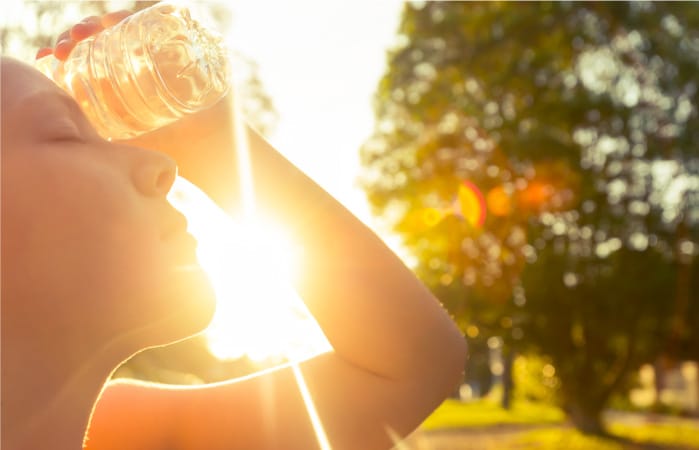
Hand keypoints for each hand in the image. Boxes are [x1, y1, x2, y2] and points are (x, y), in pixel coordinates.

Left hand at [36, 9, 238, 210]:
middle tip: (65, 47)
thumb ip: (97, 142)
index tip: (47, 59)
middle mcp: (139, 63)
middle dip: (78, 36)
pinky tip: (124, 19)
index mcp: (121, 82)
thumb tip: (62, 140)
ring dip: (104, 22)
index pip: (87, 59)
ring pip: (128, 26)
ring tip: (89, 30)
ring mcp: (163, 53)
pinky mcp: (188, 47)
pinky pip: (168, 20)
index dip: (65, 53)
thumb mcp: (122, 144)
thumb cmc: (169, 151)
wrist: (210, 149)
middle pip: (103, 38)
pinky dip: (149, 12)